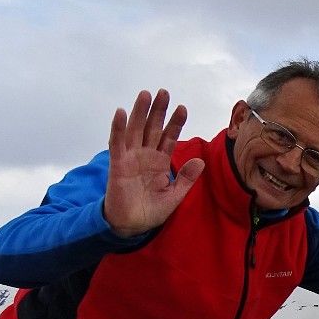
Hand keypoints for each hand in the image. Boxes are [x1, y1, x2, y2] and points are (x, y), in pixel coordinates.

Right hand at [103, 89, 204, 236]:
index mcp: (160, 162)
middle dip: (158, 110)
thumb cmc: (152, 211)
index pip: (168, 137)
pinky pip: (117, 143)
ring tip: (145, 95)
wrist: (132, 225)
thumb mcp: (174, 195)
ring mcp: (131, 158)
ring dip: (140, 112)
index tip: (183, 108)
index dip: (175, 123)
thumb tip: (201, 161)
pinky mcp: (118, 164)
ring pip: (136, 130)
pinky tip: (122, 113)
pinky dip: (118, 128)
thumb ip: (186, 178)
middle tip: (164, 92)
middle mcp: (145, 155)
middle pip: (152, 128)